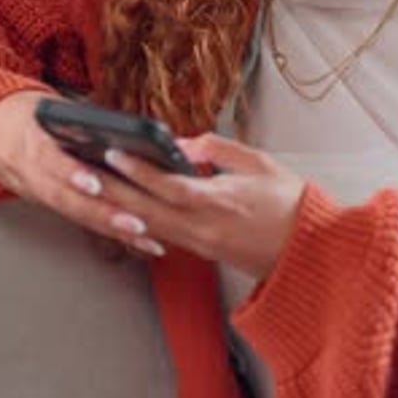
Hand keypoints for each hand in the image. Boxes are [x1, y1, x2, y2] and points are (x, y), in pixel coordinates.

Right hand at [0, 92, 162, 255]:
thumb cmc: (23, 112)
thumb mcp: (47, 106)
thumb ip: (80, 118)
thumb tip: (122, 126)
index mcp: (30, 143)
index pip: (50, 160)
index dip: (72, 174)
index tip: (95, 183)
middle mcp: (32, 174)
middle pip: (67, 199)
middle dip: (103, 214)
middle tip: (136, 224)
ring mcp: (38, 192)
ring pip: (75, 214)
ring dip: (111, 229)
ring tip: (145, 237)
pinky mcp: (46, 203)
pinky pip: (77, 218)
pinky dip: (106, 231)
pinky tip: (135, 240)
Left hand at [97, 133, 305, 280]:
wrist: (310, 252)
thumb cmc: (291, 204)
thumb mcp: (260, 163)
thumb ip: (218, 149)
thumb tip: (183, 144)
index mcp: (219, 202)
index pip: (167, 185)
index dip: (137, 169)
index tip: (113, 152)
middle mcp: (204, 227)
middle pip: (147, 210)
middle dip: (114, 191)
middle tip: (86, 172)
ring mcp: (202, 244)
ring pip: (151, 226)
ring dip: (122, 208)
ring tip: (98, 189)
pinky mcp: (204, 252)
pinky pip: (165, 236)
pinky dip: (142, 223)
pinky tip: (128, 212)